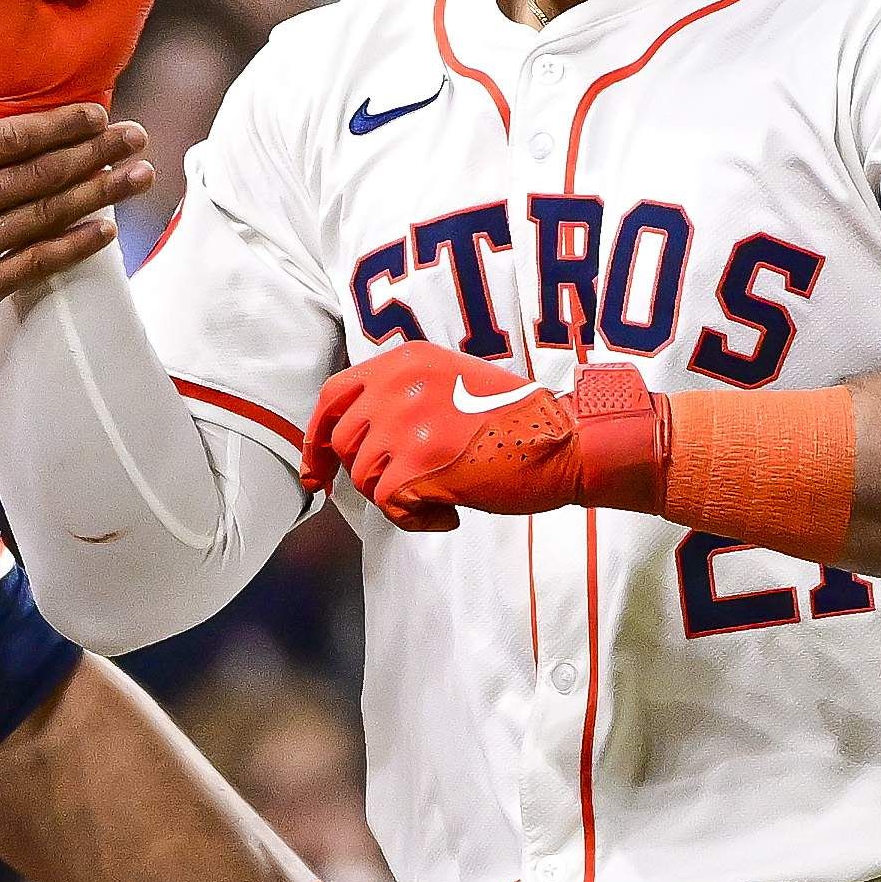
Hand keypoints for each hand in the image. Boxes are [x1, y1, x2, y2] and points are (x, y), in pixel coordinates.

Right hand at [0, 17, 151, 343]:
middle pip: (37, 175)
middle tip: (137, 137)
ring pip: (42, 217)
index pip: (4, 139)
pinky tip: (103, 231)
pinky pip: (30, 267)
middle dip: (94, 153)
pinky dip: (70, 249)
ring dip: (97, 195)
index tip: (97, 113)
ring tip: (138, 176)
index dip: (57, 126)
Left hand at [300, 344, 661, 529]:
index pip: (332, 396)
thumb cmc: (515, 422)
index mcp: (405, 360)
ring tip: (441, 496)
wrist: (565, 441)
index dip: (315, 438)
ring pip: (364, 477)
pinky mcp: (418, 465)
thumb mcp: (450, 382)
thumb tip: (354, 441)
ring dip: (396, 498)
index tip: (316, 471)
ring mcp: (405, 424)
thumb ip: (402, 397)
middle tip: (404, 491)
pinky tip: (449, 513)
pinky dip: (415, 520)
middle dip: (367, 475)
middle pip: (344, 443)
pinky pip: (389, 506)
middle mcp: (398, 385)